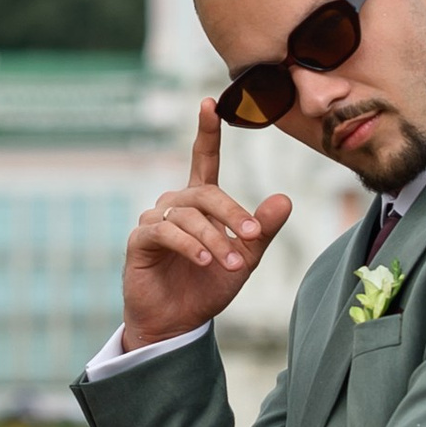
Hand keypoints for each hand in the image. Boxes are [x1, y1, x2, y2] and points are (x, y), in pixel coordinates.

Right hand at [119, 100, 291, 350]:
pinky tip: (205, 259)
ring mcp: (154, 221)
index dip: (207, 133)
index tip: (210, 103)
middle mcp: (174, 205)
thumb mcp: (244, 258)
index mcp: (199, 203)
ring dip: (215, 238)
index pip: (203, 160)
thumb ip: (262, 229)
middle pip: (206, 194)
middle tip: (252, 236)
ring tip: (233, 262)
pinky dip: (190, 245)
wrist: (178, 323)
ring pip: (189, 216)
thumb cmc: (207, 287)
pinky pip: (166, 232)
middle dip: (232, 213)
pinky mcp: (140, 241)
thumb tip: (286, 199)